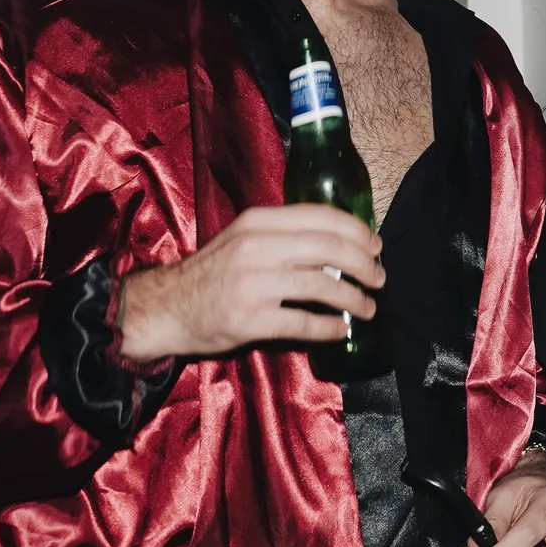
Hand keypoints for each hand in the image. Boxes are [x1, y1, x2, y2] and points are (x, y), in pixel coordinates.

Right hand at [115, 204, 382, 361]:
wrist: (166, 307)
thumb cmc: (213, 272)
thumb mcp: (244, 239)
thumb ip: (284, 237)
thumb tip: (341, 245)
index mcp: (258, 222)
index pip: (321, 217)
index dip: (356, 231)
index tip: (375, 246)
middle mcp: (256, 247)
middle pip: (329, 248)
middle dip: (363, 264)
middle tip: (379, 278)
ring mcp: (252, 283)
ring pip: (321, 285)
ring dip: (353, 298)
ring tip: (367, 307)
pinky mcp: (248, 319)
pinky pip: (302, 322)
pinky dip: (328, 327)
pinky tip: (339, 329)